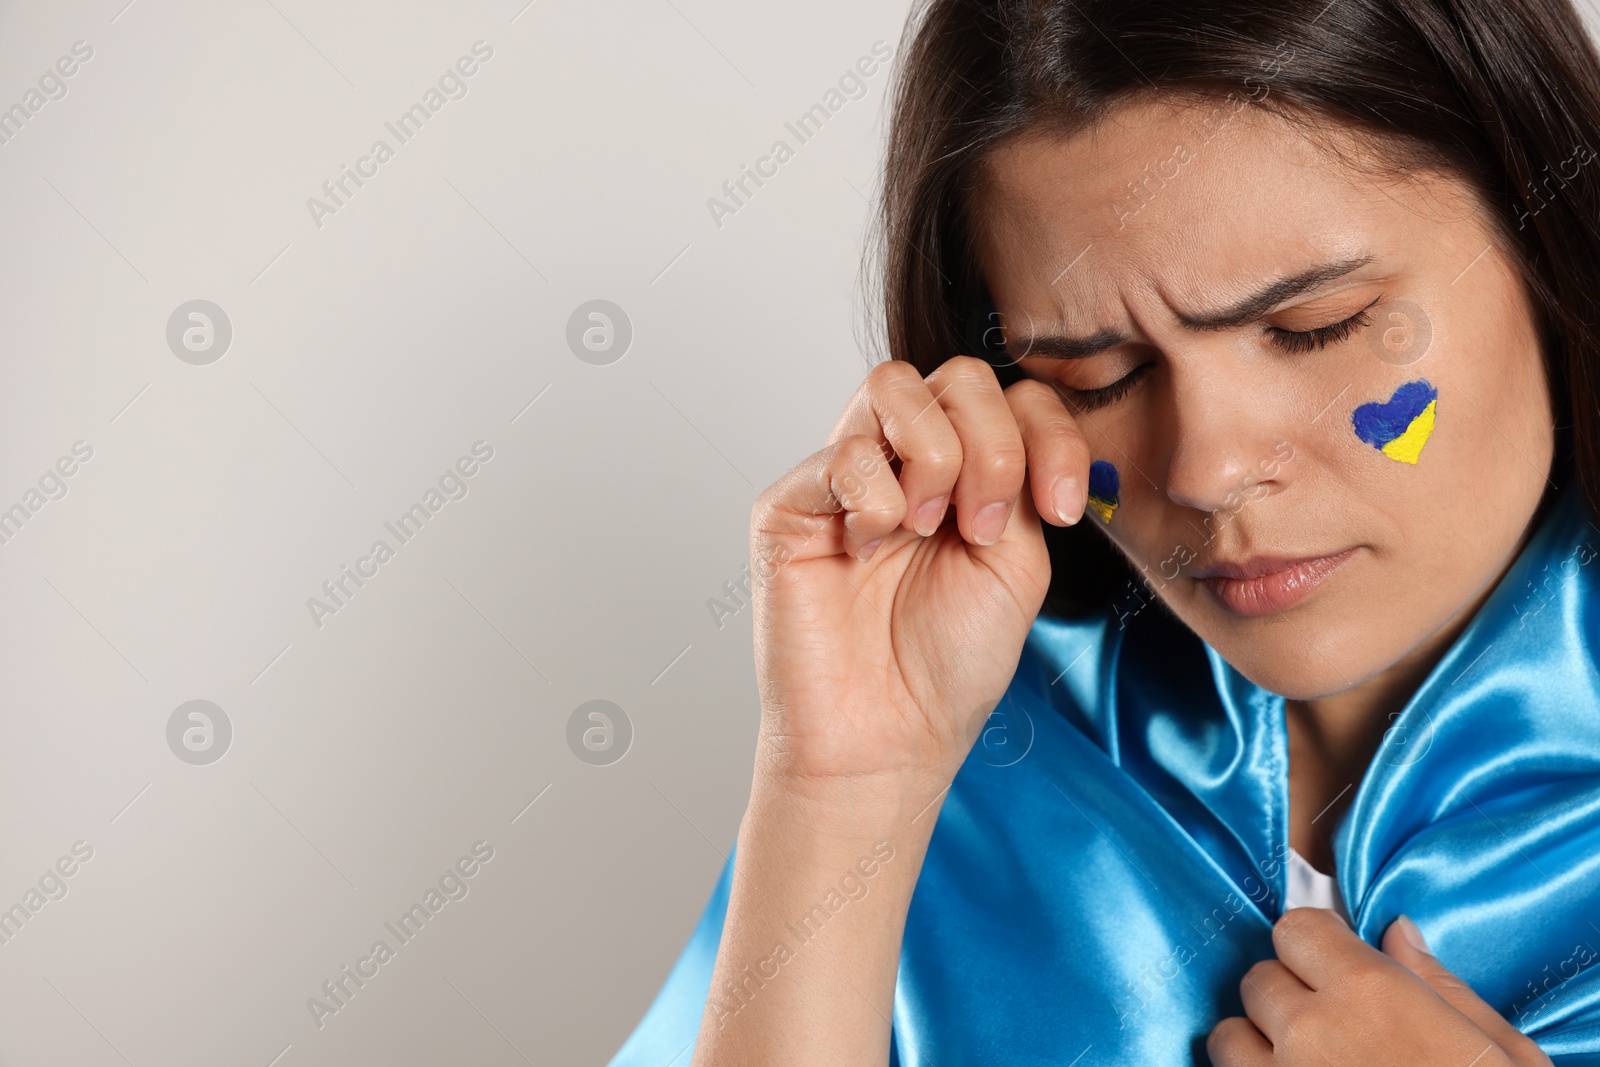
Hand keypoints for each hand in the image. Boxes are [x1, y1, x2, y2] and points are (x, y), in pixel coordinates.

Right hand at [748, 356, 1090, 790]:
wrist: (887, 739)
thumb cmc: (947, 666)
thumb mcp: (1018, 562)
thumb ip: (1019, 479)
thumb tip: (1011, 422)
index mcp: (965, 475)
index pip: (1010, 398)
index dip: (1049, 435)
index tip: (1064, 509)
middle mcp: (903, 465)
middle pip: (956, 376)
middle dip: (993, 446)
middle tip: (983, 527)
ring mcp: (843, 477)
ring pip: (894, 385)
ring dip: (936, 457)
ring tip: (929, 530)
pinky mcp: (789, 504)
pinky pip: (843, 451)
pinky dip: (876, 497)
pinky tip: (871, 548)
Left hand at [1208, 908, 1552, 1065]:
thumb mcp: (1503, 1051)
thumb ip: (1441, 984)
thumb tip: (1397, 933)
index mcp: (1370, 992)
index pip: (1296, 929)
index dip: (1315, 943)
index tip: (1332, 960)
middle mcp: (1310, 1029)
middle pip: (1259, 980)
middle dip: (1287, 993)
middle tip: (1327, 1020)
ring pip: (1229, 1037)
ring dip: (1256, 1043)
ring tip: (1302, 1062)